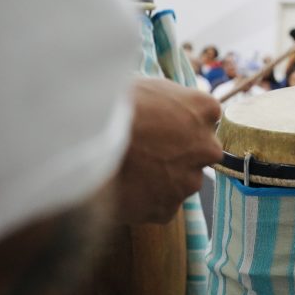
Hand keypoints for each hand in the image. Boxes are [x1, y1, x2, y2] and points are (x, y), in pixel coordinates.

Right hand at [117, 78, 222, 223]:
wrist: (87, 138)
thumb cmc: (113, 105)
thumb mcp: (148, 85)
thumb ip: (170, 101)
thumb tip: (167, 107)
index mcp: (205, 109)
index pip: (206, 119)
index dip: (183, 123)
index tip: (163, 125)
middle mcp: (207, 148)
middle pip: (200, 153)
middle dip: (179, 153)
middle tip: (147, 150)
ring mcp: (188, 181)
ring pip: (179, 182)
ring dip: (161, 178)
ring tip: (128, 169)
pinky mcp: (167, 208)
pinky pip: (159, 206)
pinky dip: (145, 200)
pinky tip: (123, 188)